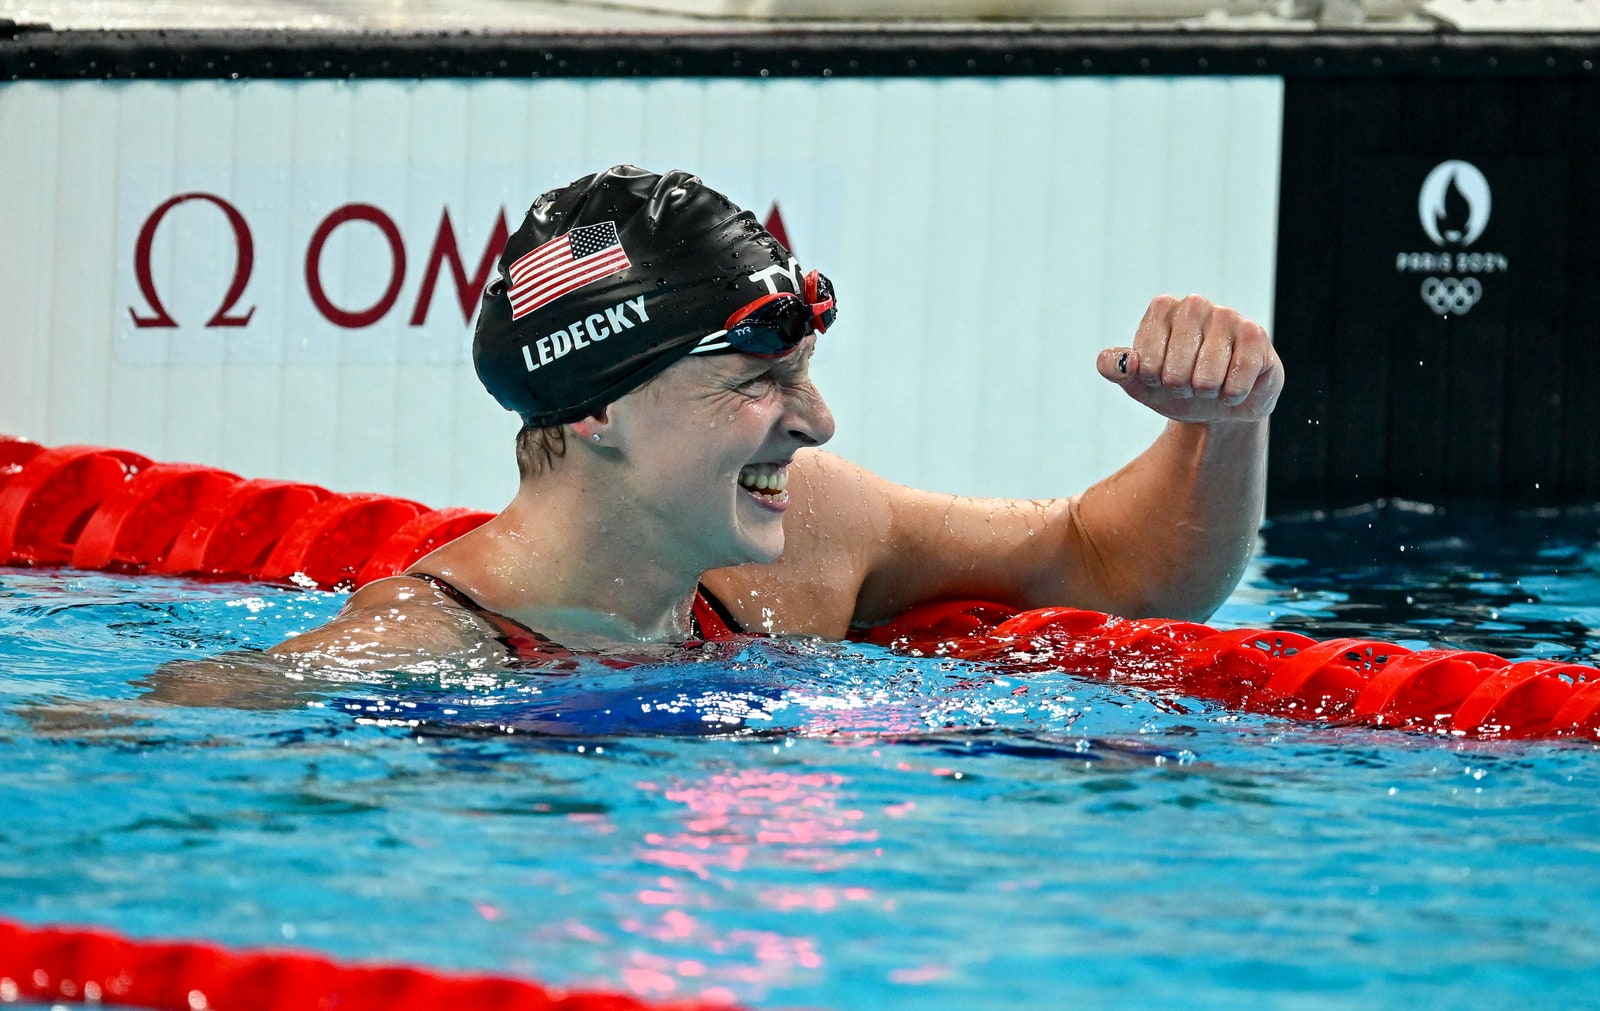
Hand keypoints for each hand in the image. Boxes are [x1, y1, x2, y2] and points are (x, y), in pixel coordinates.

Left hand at [1096, 294, 1282, 424]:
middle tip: (1189, 382)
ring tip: (1211, 383)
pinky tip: (1233, 386)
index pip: (1144, 361)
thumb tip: (1121, 362)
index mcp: (1162, 309)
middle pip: (1175, 372)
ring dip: (1206, 392)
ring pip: (1206, 378)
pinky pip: (1237, 379)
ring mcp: (1228, 316)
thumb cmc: (1176, 386)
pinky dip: (1232, 395)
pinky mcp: (1256, 335)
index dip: (1153, 380)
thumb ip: (1117, 369)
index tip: (1160, 375)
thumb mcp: (1139, 383)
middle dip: (1181, 389)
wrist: (1219, 403)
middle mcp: (1194, 305)